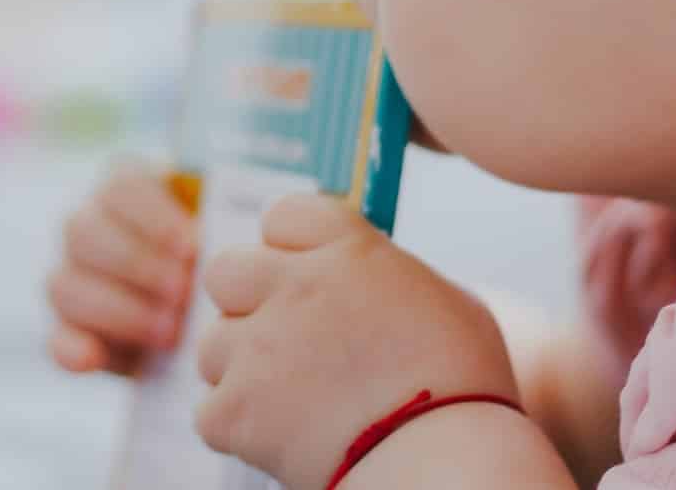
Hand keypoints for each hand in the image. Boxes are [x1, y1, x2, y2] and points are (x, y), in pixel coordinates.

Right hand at [47, 161, 197, 374]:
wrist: (198, 308)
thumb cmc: (213, 255)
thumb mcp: (217, 229)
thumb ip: (216, 224)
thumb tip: (222, 235)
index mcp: (122, 188)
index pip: (120, 186)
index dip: (153, 217)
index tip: (191, 247)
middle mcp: (85, 226)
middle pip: (84, 232)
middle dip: (137, 265)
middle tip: (183, 293)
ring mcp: (68, 278)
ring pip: (65, 285)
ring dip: (118, 311)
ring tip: (169, 333)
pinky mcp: (67, 331)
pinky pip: (54, 339)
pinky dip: (70, 349)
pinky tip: (93, 358)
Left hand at [194, 194, 518, 489]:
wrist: (444, 460)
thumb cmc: (464, 387)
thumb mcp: (446, 300)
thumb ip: (389, 277)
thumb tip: (366, 282)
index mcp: (348, 250)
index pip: (283, 216)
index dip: (288, 248)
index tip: (301, 275)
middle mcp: (294, 287)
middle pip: (225, 272)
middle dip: (245, 302)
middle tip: (281, 340)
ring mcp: (258, 347)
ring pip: (213, 345)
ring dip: (241, 371)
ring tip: (293, 402)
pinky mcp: (235, 409)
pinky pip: (211, 411)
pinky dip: (239, 429)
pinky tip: (284, 438)